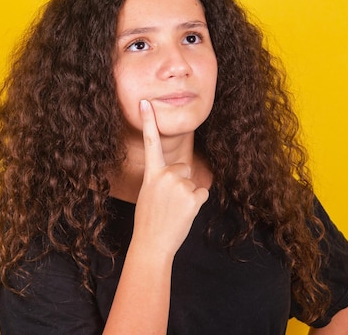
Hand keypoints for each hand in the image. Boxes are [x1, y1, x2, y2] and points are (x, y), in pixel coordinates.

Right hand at [130, 99, 208, 257]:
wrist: (152, 244)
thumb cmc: (149, 219)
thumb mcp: (148, 193)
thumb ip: (160, 178)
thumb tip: (180, 173)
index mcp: (152, 174)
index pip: (150, 143)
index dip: (149, 122)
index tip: (146, 103)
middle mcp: (166, 176)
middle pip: (184, 167)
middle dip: (180, 181)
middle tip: (168, 202)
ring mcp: (180, 186)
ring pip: (193, 182)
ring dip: (188, 195)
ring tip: (174, 210)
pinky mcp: (193, 198)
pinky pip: (202, 193)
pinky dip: (196, 203)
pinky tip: (184, 214)